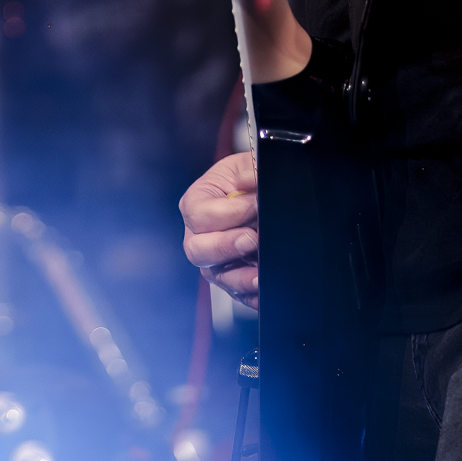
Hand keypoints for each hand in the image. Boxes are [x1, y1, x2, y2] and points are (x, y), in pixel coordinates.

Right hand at [181, 151, 259, 309]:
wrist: (260, 196)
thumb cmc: (247, 178)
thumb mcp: (247, 165)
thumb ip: (250, 170)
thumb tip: (252, 181)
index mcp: (196, 202)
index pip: (201, 214)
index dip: (230, 212)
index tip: (256, 205)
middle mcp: (198, 235)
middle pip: (197, 250)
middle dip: (226, 246)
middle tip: (252, 239)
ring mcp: (214, 260)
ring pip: (215, 276)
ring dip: (239, 277)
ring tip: (259, 274)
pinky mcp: (232, 278)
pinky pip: (237, 294)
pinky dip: (251, 295)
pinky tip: (265, 289)